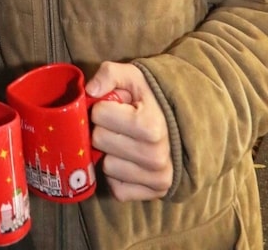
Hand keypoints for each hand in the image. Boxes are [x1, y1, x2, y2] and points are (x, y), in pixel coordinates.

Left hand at [86, 61, 172, 200]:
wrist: (177, 125)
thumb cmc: (149, 99)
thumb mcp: (132, 77)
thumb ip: (109, 74)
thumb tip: (90, 90)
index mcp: (151, 125)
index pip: (99, 114)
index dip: (102, 107)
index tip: (115, 107)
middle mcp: (156, 156)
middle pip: (99, 140)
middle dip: (103, 129)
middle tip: (117, 124)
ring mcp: (157, 178)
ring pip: (106, 166)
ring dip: (110, 153)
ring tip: (125, 141)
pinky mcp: (154, 194)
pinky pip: (116, 188)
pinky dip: (118, 175)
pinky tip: (129, 160)